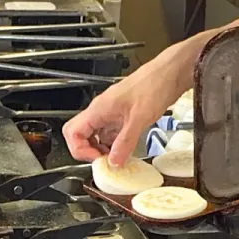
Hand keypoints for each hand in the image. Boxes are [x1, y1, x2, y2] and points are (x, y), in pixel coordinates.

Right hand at [63, 40, 197, 165]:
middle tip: (105, 161)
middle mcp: (100, 111)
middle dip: (87, 152)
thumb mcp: (139, 119)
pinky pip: (110, 134)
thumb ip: (124, 142)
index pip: (72, 133)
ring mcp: (110, 114)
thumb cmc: (152, 87)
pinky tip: (125, 151)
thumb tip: (114, 162)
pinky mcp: (122, 117)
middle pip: (79, 135)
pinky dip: (114, 145)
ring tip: (116, 159)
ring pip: (95, 136)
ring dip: (101, 150)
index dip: (81, 150)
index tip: (98, 160)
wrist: (167, 76)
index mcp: (98, 109)